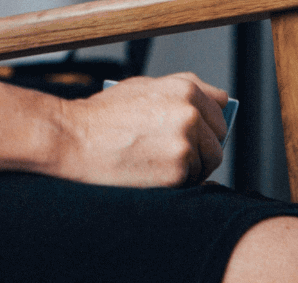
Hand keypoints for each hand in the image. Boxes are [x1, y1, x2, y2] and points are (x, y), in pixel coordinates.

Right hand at [53, 72, 228, 187]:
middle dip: (203, 147)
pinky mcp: (179, 170)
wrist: (77, 139)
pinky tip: (154, 171)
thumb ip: (182, 92)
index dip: (208, 123)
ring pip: (209, 162)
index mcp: (186, 89)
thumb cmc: (107, 116)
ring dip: (193, 166)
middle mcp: (190, 113)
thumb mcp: (144, 87)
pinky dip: (179, 181)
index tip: (198, 131)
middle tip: (174, 150)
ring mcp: (186, 142)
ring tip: (161, 160)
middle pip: (219, 140)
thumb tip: (218, 102)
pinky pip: (194, 181)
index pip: (220, 110)